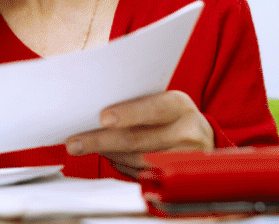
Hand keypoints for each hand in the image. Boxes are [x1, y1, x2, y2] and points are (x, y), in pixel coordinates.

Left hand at [64, 90, 213, 176]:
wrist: (203, 138)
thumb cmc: (172, 115)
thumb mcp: (163, 100)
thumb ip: (138, 103)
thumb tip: (96, 111)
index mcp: (179, 105)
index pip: (153, 109)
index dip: (128, 114)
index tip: (103, 118)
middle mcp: (186, 132)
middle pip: (138, 140)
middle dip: (102, 141)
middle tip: (75, 143)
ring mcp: (182, 158)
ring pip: (135, 160)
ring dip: (107, 153)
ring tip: (85, 146)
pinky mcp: (174, 177)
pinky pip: (139, 173)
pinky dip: (119, 164)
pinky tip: (108, 155)